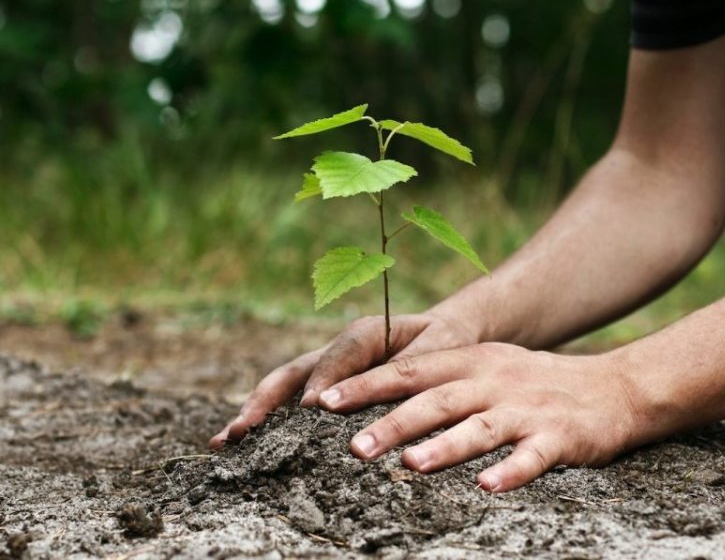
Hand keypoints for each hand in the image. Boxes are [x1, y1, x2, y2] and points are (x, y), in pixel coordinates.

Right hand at [209, 311, 478, 448]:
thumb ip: (413, 364)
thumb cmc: (444, 341)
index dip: (325, 379)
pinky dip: (267, 421)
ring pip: (284, 387)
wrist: (443, 334)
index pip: (340, 355)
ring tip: (225, 441)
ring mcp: (326, 368)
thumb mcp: (440, 346)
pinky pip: (291, 402)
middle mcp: (337, 349)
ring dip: (255, 412)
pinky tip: (241, 445)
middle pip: (294, 371)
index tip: (311, 408)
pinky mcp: (324, 386)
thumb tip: (386, 386)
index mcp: (366, 333)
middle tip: (243, 430)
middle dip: (267, 400)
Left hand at [317, 343, 637, 491]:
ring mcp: (527, 409)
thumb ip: (441, 380)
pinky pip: (532, 456)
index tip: (324, 401)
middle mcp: (495, 381)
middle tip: (354, 446)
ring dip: (445, 446)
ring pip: (480, 427)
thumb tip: (377, 401)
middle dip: (393, 422)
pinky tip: (488, 487)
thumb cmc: (536, 383)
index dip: (367, 384)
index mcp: (473, 362)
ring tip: (411, 466)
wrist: (614, 388)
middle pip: (437, 400)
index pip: (411, 370)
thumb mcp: (488, 368)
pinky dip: (510, 471)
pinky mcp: (560, 437)